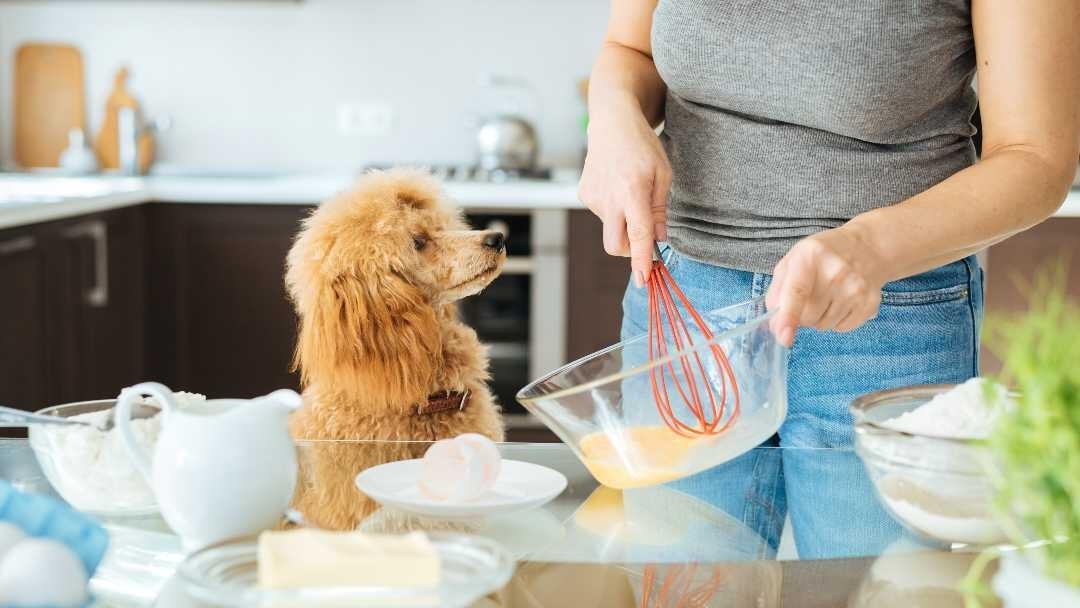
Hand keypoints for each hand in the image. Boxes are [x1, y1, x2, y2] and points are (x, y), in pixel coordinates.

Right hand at [577, 100, 670, 286]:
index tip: (643, 280)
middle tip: (643, 239)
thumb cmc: (643, 147)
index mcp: (632, 191)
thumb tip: (659, 239)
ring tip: (629, 191)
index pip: (638, 235)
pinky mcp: (583, 195)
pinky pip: (602, 214)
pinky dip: (612, 208)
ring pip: (610, 227)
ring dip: (623, 221)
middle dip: (628, 252)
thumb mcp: (663, 174)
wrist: (611, 123)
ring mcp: (593, 197)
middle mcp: (609, 198)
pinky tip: (616, 185)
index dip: (641, 260)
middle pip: (614, 245)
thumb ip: (660, 209)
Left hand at [765, 225, 886, 346]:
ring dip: (819, 318)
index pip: (797, 291)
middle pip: (807, 316)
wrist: (867, 248)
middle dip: (801, 315)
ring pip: (823, 326)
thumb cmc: (822, 257)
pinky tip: (841, 301)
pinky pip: (842, 328)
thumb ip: (777, 291)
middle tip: (809, 297)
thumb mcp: (792, 261)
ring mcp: (856, 288)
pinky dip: (837, 321)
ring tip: (827, 296)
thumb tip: (775, 325)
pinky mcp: (870, 302)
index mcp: (810, 255)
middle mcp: (836, 271)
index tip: (783, 337)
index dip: (788, 317)